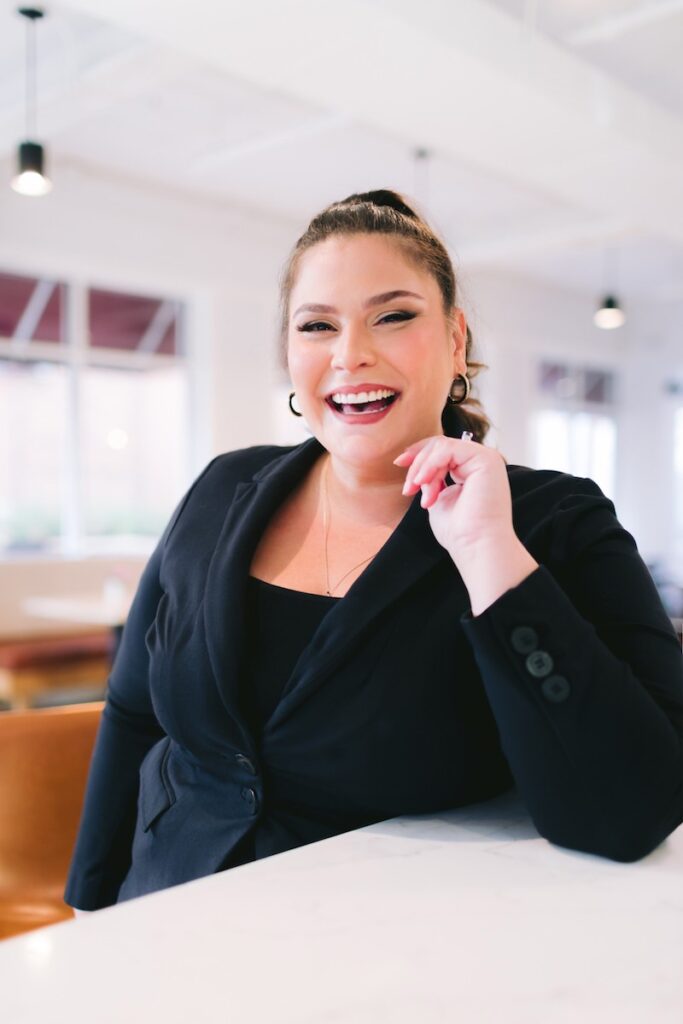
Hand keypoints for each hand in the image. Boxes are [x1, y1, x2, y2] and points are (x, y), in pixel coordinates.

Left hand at [393, 434, 537, 612]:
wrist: (475, 546)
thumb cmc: (459, 531)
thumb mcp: (438, 498)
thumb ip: (432, 480)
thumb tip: (419, 468)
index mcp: (471, 470)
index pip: (442, 450)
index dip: (418, 453)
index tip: (399, 463)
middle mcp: (480, 461)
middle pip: (439, 444)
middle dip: (417, 463)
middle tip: (408, 489)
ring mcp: (485, 458)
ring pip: (442, 446)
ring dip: (423, 468)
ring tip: (419, 493)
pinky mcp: (486, 459)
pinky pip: (448, 450)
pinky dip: (431, 465)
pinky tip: (424, 482)